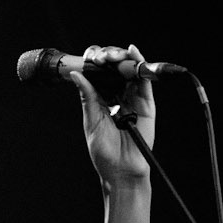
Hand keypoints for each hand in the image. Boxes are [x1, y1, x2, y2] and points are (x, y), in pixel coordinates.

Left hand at [68, 44, 155, 187]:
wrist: (121, 170)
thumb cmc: (105, 152)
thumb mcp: (91, 120)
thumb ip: (87, 97)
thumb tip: (76, 74)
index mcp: (101, 99)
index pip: (98, 73)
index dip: (94, 62)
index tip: (87, 60)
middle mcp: (118, 95)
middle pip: (114, 67)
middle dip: (106, 57)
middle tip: (99, 59)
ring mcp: (133, 98)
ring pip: (128, 70)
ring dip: (120, 57)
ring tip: (112, 56)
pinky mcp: (146, 104)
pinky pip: (144, 80)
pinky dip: (140, 64)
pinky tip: (133, 51)